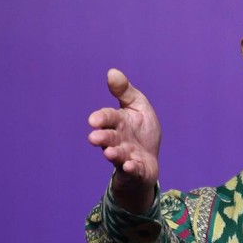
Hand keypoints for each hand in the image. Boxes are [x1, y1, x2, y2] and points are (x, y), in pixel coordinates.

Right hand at [88, 69, 160, 212]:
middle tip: (94, 138)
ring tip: (110, 153)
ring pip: (117, 155)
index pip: (108, 118)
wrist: (149, 161)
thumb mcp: (138, 107)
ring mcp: (126, 156)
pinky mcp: (135, 171)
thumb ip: (125, 92)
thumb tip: (112, 71)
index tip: (94, 120)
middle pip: (108, 138)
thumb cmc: (141, 132)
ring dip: (114, 154)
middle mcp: (118, 140)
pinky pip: (132, 171)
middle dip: (102, 138)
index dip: (101, 119)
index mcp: (118, 123)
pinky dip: (131, 169)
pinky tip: (131, 166)